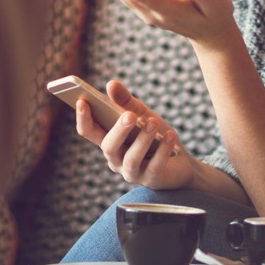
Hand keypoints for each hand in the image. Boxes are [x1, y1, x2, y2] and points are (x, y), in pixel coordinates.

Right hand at [74, 79, 195, 189]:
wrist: (182, 162)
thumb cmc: (156, 136)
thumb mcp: (142, 115)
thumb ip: (126, 101)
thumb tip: (111, 84)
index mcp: (110, 141)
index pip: (89, 132)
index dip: (83, 118)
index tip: (82, 100)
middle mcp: (116, 159)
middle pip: (108, 146)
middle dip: (118, 130)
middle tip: (130, 115)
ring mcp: (132, 172)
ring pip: (131, 159)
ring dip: (142, 139)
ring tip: (153, 122)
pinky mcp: (152, 180)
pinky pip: (155, 166)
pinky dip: (163, 150)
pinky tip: (169, 136)